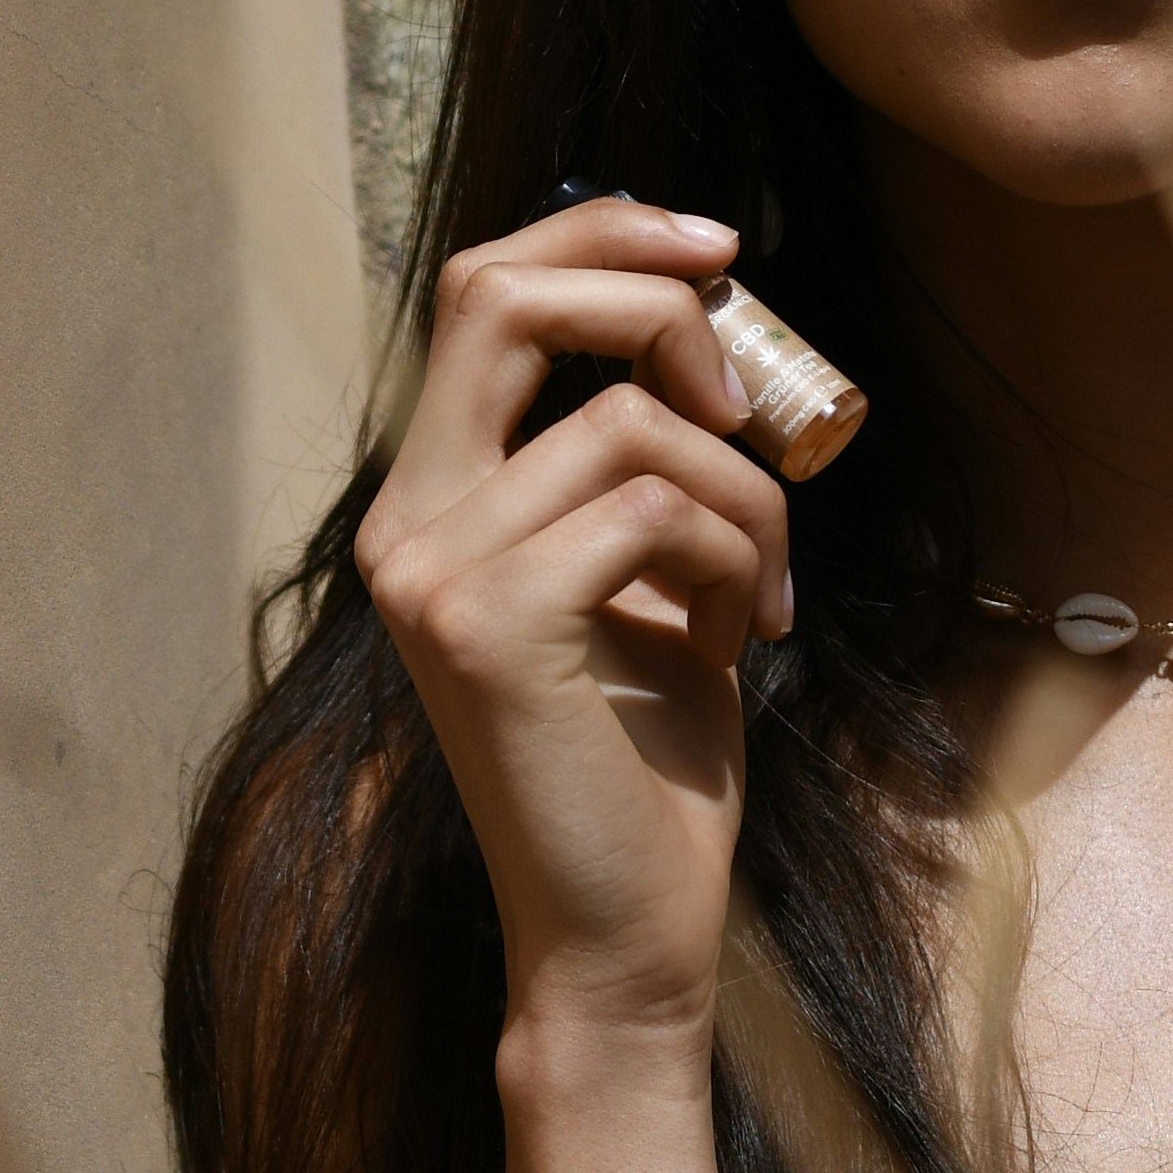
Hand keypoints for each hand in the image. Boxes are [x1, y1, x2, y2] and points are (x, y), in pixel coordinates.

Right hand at [352, 201, 795, 1049]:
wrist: (623, 938)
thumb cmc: (648, 768)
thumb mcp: (650, 577)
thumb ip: (641, 455)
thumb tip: (706, 318)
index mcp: (431, 504)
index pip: (485, 292)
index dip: (600, 234)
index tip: (719, 253)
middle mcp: (404, 528)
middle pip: (504, 294)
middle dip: (655, 299)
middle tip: (754, 395)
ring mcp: (433, 575)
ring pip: (629, 422)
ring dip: (747, 496)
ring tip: (768, 594)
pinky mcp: (491, 625)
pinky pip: (651, 508)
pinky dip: (738, 558)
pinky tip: (747, 640)